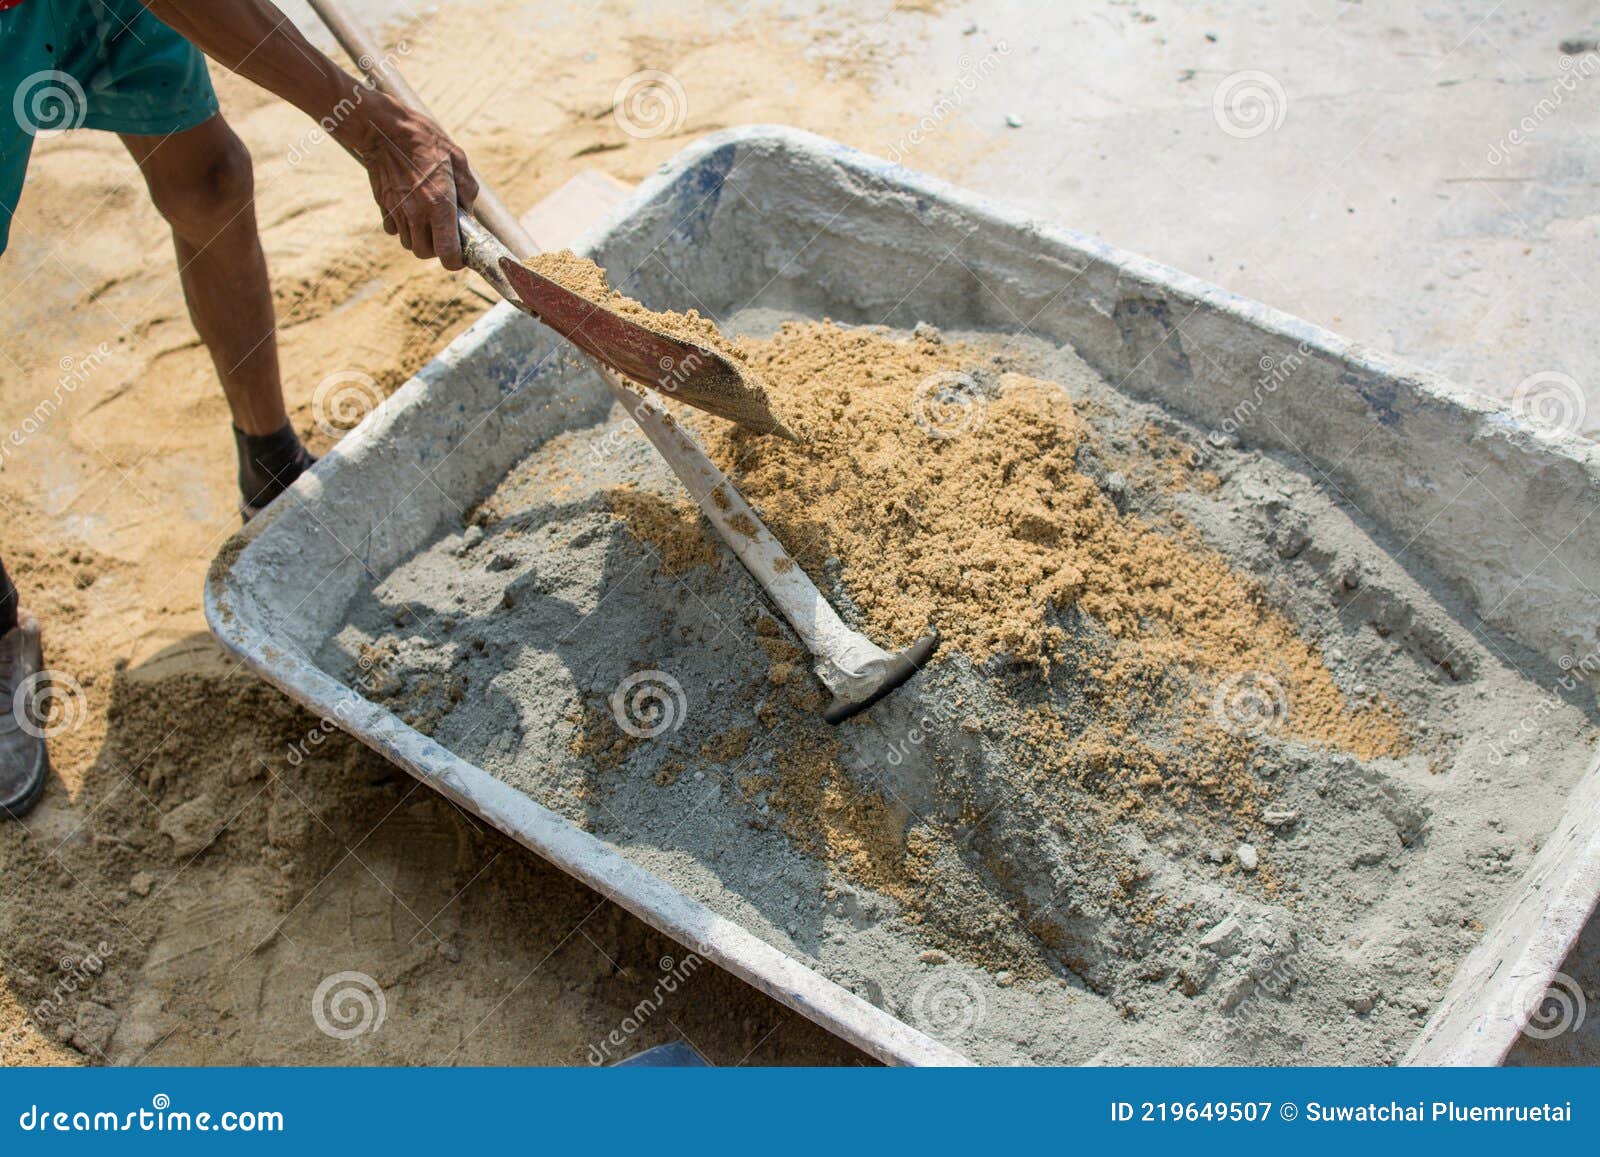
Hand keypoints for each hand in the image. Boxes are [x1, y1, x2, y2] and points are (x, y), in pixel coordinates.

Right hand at [337, 93, 479, 269]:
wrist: (384, 128)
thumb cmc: (425, 140)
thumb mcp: (457, 159)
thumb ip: (467, 191)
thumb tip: (466, 213)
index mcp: (440, 203)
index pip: (446, 253)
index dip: (455, 261)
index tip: (460, 256)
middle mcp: (417, 212)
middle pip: (425, 253)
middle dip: (436, 249)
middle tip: (443, 234)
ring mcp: (397, 210)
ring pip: (409, 244)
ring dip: (419, 238)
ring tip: (427, 220)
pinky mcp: (383, 205)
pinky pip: (393, 230)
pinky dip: (402, 227)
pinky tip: (409, 211)